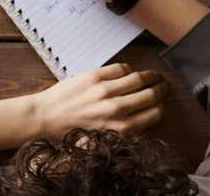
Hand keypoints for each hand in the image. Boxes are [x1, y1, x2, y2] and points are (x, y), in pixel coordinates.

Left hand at [28, 63, 165, 137]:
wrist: (45, 117)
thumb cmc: (72, 132)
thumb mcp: (103, 141)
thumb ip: (125, 131)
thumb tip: (144, 118)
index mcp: (121, 129)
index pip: (155, 115)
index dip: (161, 107)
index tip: (162, 103)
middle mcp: (116, 109)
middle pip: (151, 95)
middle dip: (161, 90)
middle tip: (164, 86)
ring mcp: (104, 91)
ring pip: (139, 79)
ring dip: (151, 76)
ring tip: (154, 76)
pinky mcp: (93, 76)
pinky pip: (120, 68)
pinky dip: (128, 69)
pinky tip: (129, 72)